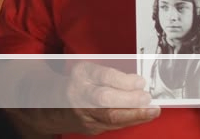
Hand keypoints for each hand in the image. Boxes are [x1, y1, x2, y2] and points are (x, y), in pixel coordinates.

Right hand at [10, 61, 158, 134]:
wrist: (48, 105)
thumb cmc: (74, 83)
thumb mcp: (87, 71)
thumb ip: (107, 74)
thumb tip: (136, 81)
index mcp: (80, 74)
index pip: (103, 77)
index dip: (123, 81)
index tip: (140, 82)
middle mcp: (78, 94)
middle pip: (105, 99)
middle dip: (130, 100)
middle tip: (147, 98)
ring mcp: (82, 113)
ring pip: (110, 117)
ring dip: (135, 114)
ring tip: (152, 110)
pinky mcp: (89, 127)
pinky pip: (112, 125)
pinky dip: (130, 121)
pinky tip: (142, 116)